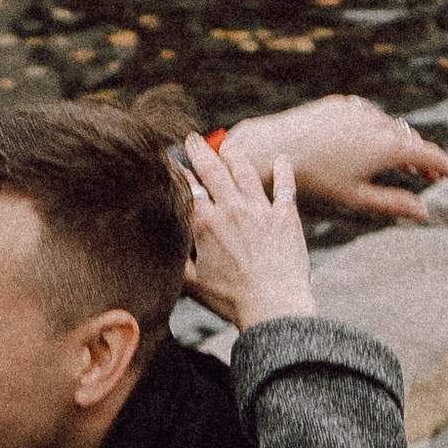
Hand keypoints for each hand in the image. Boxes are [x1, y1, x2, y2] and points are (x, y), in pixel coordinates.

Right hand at [181, 131, 311, 330]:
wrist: (274, 308)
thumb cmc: (230, 301)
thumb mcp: (191, 284)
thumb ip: (176, 258)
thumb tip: (162, 243)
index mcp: (206, 224)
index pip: (188, 188)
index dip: (177, 170)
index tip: (171, 159)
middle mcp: (232, 209)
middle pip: (213, 170)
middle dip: (200, 151)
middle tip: (192, 139)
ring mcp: (261, 211)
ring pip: (245, 172)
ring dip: (234, 154)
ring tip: (226, 144)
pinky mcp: (286, 217)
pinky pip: (284, 188)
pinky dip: (283, 171)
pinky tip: (282, 159)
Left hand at [229, 96, 447, 225]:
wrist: (274, 148)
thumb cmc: (314, 179)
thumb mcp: (356, 198)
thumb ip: (394, 204)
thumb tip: (425, 214)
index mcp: (387, 147)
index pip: (430, 156)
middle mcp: (378, 123)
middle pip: (412, 141)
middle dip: (423, 160)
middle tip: (430, 178)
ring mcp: (359, 110)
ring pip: (391, 128)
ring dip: (401, 146)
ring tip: (403, 165)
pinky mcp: (341, 104)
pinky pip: (369, 117)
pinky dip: (378, 132)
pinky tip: (371, 147)